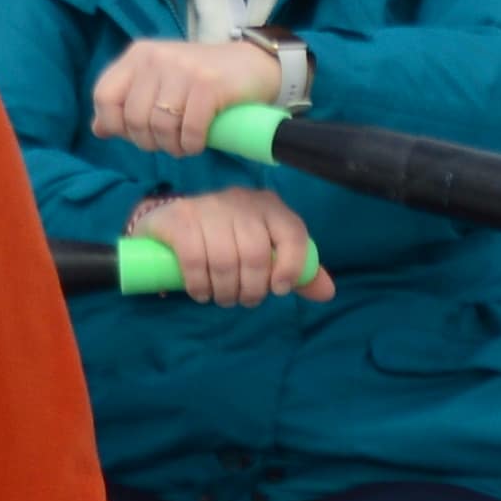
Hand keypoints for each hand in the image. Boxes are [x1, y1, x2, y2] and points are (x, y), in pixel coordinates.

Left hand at [91, 34, 287, 154]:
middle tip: (168, 141)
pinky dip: (192, 144)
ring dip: (173, 146)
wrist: (254, 64)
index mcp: (138, 55)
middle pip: (134, 119)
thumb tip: (98, 128)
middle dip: (150, 142)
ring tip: (184, 144)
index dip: (115, 124)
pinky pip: (188, 130)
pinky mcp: (208, 85)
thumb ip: (128, 102)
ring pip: (160, 127)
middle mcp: (155, 58)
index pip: (104, 96)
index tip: (135, 133)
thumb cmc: (201, 78)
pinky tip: (198, 142)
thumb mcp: (159, 82)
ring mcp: (182, 70)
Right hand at [129, 187, 329, 305]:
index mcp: (269, 206)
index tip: (278, 289)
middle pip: (256, 253)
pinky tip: (201, 293)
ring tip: (223, 298)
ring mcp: (207, 206)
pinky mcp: (179, 218)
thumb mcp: (265, 251)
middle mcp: (241, 200)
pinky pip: (194, 258)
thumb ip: (296, 271)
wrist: (173, 221)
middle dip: (251, 288)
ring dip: (225, 291)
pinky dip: (199, 284)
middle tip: (243, 300)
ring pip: (225, 259)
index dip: (291, 266)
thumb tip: (327, 292)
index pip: (293, 233)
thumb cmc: (228, 240)